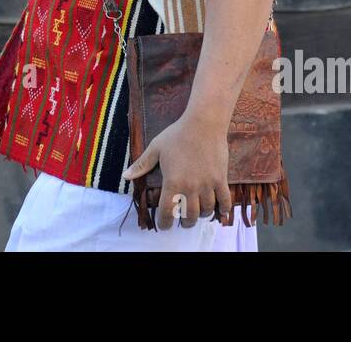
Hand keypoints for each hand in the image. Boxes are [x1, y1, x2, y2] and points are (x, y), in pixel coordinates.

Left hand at [122, 112, 230, 229]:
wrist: (203, 123)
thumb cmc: (177, 134)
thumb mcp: (156, 148)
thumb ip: (141, 165)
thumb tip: (125, 176)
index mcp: (172, 182)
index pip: (167, 212)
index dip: (165, 223)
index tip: (165, 226)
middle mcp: (190, 187)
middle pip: (189, 215)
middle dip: (185, 222)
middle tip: (183, 221)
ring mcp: (207, 184)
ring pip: (206, 210)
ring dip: (201, 216)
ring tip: (198, 214)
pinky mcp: (220, 179)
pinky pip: (225, 200)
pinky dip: (223, 209)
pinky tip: (220, 211)